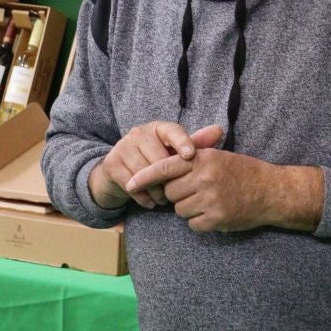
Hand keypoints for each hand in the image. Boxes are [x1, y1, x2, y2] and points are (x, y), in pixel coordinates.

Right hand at [90, 122, 224, 208]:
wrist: (120, 174)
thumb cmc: (155, 162)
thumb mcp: (175, 153)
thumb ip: (196, 144)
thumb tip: (218, 130)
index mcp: (157, 128)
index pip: (172, 130)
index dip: (182, 142)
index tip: (190, 156)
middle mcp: (138, 133)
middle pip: (158, 157)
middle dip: (168, 179)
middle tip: (175, 192)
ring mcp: (122, 147)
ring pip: (145, 173)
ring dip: (156, 191)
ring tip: (163, 199)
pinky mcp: (111, 165)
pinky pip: (131, 184)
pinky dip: (143, 198)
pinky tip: (150, 202)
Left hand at [129, 149, 323, 233]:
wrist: (271, 191)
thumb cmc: (242, 171)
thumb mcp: (217, 156)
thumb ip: (191, 157)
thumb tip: (161, 163)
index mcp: (202, 159)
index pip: (165, 167)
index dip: (144, 176)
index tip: (129, 183)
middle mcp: (205, 178)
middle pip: (170, 192)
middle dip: (178, 194)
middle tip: (197, 190)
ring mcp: (211, 199)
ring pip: (180, 210)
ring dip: (189, 208)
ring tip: (209, 201)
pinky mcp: (217, 218)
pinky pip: (193, 224)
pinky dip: (200, 222)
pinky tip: (215, 213)